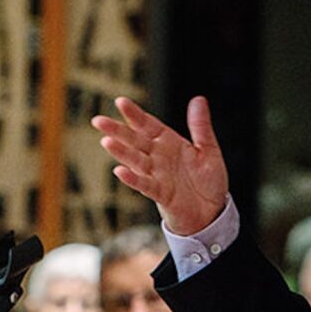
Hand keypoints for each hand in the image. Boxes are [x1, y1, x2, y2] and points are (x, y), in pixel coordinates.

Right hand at [91, 96, 228, 234]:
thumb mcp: (208, 150)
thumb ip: (200, 126)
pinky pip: (145, 185)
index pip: (148, 125)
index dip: (135, 115)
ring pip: (135, 161)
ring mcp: (157, 175)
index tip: (121, 102)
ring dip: (121, 152)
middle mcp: (159, 157)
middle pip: (135, 141)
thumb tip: (198, 99)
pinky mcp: (160, 193)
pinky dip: (133, 179)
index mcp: (169, 143)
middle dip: (117, 131)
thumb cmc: (208, 181)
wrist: (212, 212)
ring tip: (106, 142)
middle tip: (98, 121)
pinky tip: (120, 171)